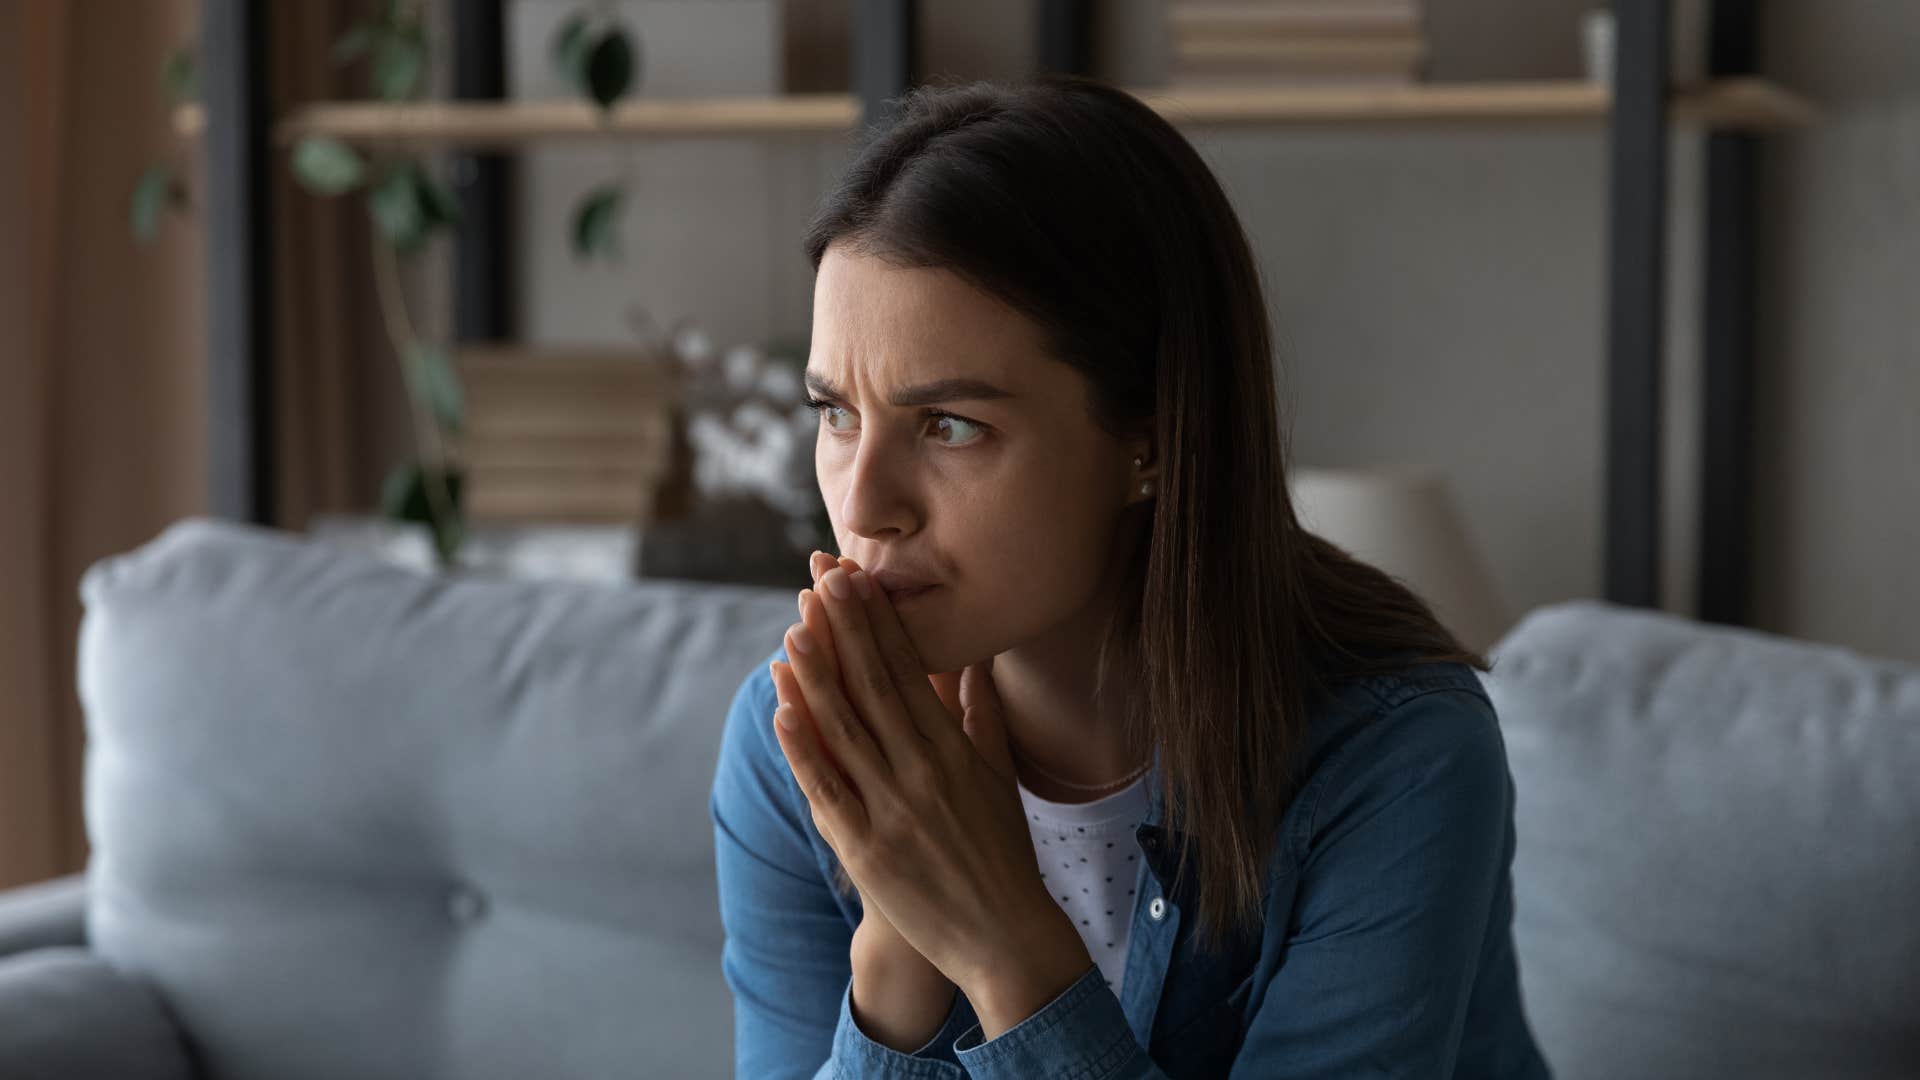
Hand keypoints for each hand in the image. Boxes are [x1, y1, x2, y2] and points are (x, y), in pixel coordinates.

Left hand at [768, 551, 1092, 1028]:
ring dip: (816, 677)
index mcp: (955, 749)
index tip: (856, 579)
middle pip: (875, 687)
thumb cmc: (1003, 851)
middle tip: (822, 579)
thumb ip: (982, 715)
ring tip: (793, 629)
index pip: (910, 672)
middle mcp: (924, 772)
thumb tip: (976, 661)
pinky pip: (828, 790)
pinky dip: (804, 748)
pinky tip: (783, 711)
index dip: (879, 623)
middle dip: (845, 630)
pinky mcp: (867, 848)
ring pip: (845, 730)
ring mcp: (893, 809)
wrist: (1003, 935)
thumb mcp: (1001, 775)